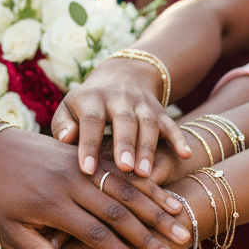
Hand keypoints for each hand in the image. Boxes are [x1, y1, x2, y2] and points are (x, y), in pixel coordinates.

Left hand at [0, 131, 190, 248]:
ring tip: (181, 226)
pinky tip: (167, 197)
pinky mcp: (85, 153)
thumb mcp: (8, 229)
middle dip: (148, 235)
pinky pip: (121, 169)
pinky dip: (146, 184)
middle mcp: (70, 181)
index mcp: (50, 204)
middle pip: (118, 211)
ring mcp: (80, 163)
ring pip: (126, 187)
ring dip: (156, 208)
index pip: (94, 235)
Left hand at [52, 58, 191, 178]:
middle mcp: (120, 98)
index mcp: (93, 98)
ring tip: (144, 173)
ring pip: (149, 124)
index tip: (87, 169)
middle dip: (126, 144)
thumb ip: (63, 124)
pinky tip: (185, 156)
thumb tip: (66, 140)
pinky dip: (179, 139)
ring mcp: (142, 104)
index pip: (91, 121)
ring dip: (148, 147)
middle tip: (125, 168)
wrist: (121, 75)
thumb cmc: (87, 104)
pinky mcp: (159, 111)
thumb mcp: (68, 107)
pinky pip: (171, 124)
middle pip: (125, 120)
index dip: (89, 144)